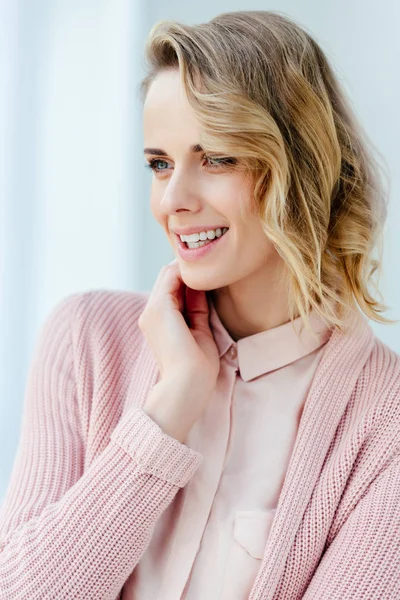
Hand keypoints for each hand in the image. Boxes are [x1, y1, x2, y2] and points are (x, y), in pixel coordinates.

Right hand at [138, 259, 220, 391]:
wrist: (188, 385)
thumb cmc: (197, 368)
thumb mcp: (199, 330)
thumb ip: (197, 309)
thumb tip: (201, 288)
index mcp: (159, 323)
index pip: (171, 289)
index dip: (191, 281)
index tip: (213, 279)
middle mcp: (151, 314)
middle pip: (167, 278)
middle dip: (189, 273)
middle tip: (213, 273)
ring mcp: (152, 310)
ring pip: (167, 274)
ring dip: (189, 271)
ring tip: (211, 274)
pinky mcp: (159, 307)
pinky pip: (170, 276)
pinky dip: (187, 273)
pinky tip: (205, 277)